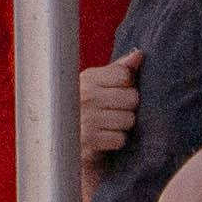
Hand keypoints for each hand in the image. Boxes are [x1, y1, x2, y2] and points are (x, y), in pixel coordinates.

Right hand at [78, 51, 142, 165]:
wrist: (63, 146)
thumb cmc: (87, 111)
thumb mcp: (98, 86)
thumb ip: (119, 70)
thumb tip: (139, 55)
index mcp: (86, 78)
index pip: (124, 74)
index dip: (128, 86)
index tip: (117, 93)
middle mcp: (83, 95)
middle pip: (131, 97)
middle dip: (128, 107)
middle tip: (114, 113)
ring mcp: (84, 119)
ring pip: (128, 119)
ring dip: (122, 126)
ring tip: (108, 126)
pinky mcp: (87, 142)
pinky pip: (119, 139)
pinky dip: (115, 142)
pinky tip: (103, 139)